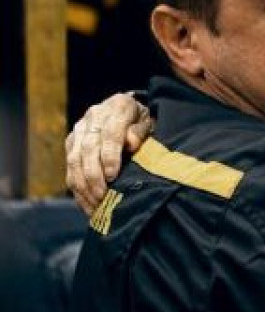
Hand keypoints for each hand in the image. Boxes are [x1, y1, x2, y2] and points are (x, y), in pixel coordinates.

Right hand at [65, 92, 152, 214]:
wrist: (126, 109)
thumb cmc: (142, 121)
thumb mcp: (149, 122)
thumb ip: (141, 132)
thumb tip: (130, 144)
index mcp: (118, 107)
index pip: (109, 134)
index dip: (109, 156)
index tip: (112, 176)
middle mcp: (94, 116)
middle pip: (88, 148)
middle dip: (94, 175)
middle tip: (103, 196)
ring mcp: (79, 129)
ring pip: (74, 159)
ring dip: (83, 185)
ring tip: (95, 204)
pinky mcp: (71, 143)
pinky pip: (69, 168)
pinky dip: (78, 188)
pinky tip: (88, 204)